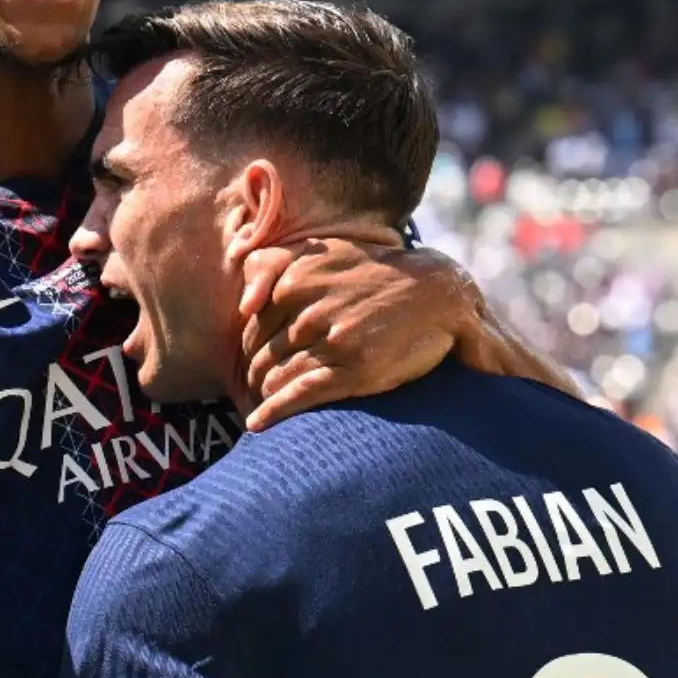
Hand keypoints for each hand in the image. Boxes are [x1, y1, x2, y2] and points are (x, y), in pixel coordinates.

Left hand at [237, 239, 579, 430]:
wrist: (434, 293)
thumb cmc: (371, 273)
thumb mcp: (319, 253)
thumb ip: (270, 266)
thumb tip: (243, 305)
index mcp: (296, 280)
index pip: (252, 328)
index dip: (247, 353)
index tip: (249, 366)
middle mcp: (309, 310)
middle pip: (260, 356)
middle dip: (251, 378)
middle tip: (251, 394)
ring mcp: (332, 341)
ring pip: (276, 377)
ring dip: (262, 398)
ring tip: (258, 409)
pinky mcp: (353, 370)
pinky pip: (299, 395)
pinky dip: (274, 412)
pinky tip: (258, 425)